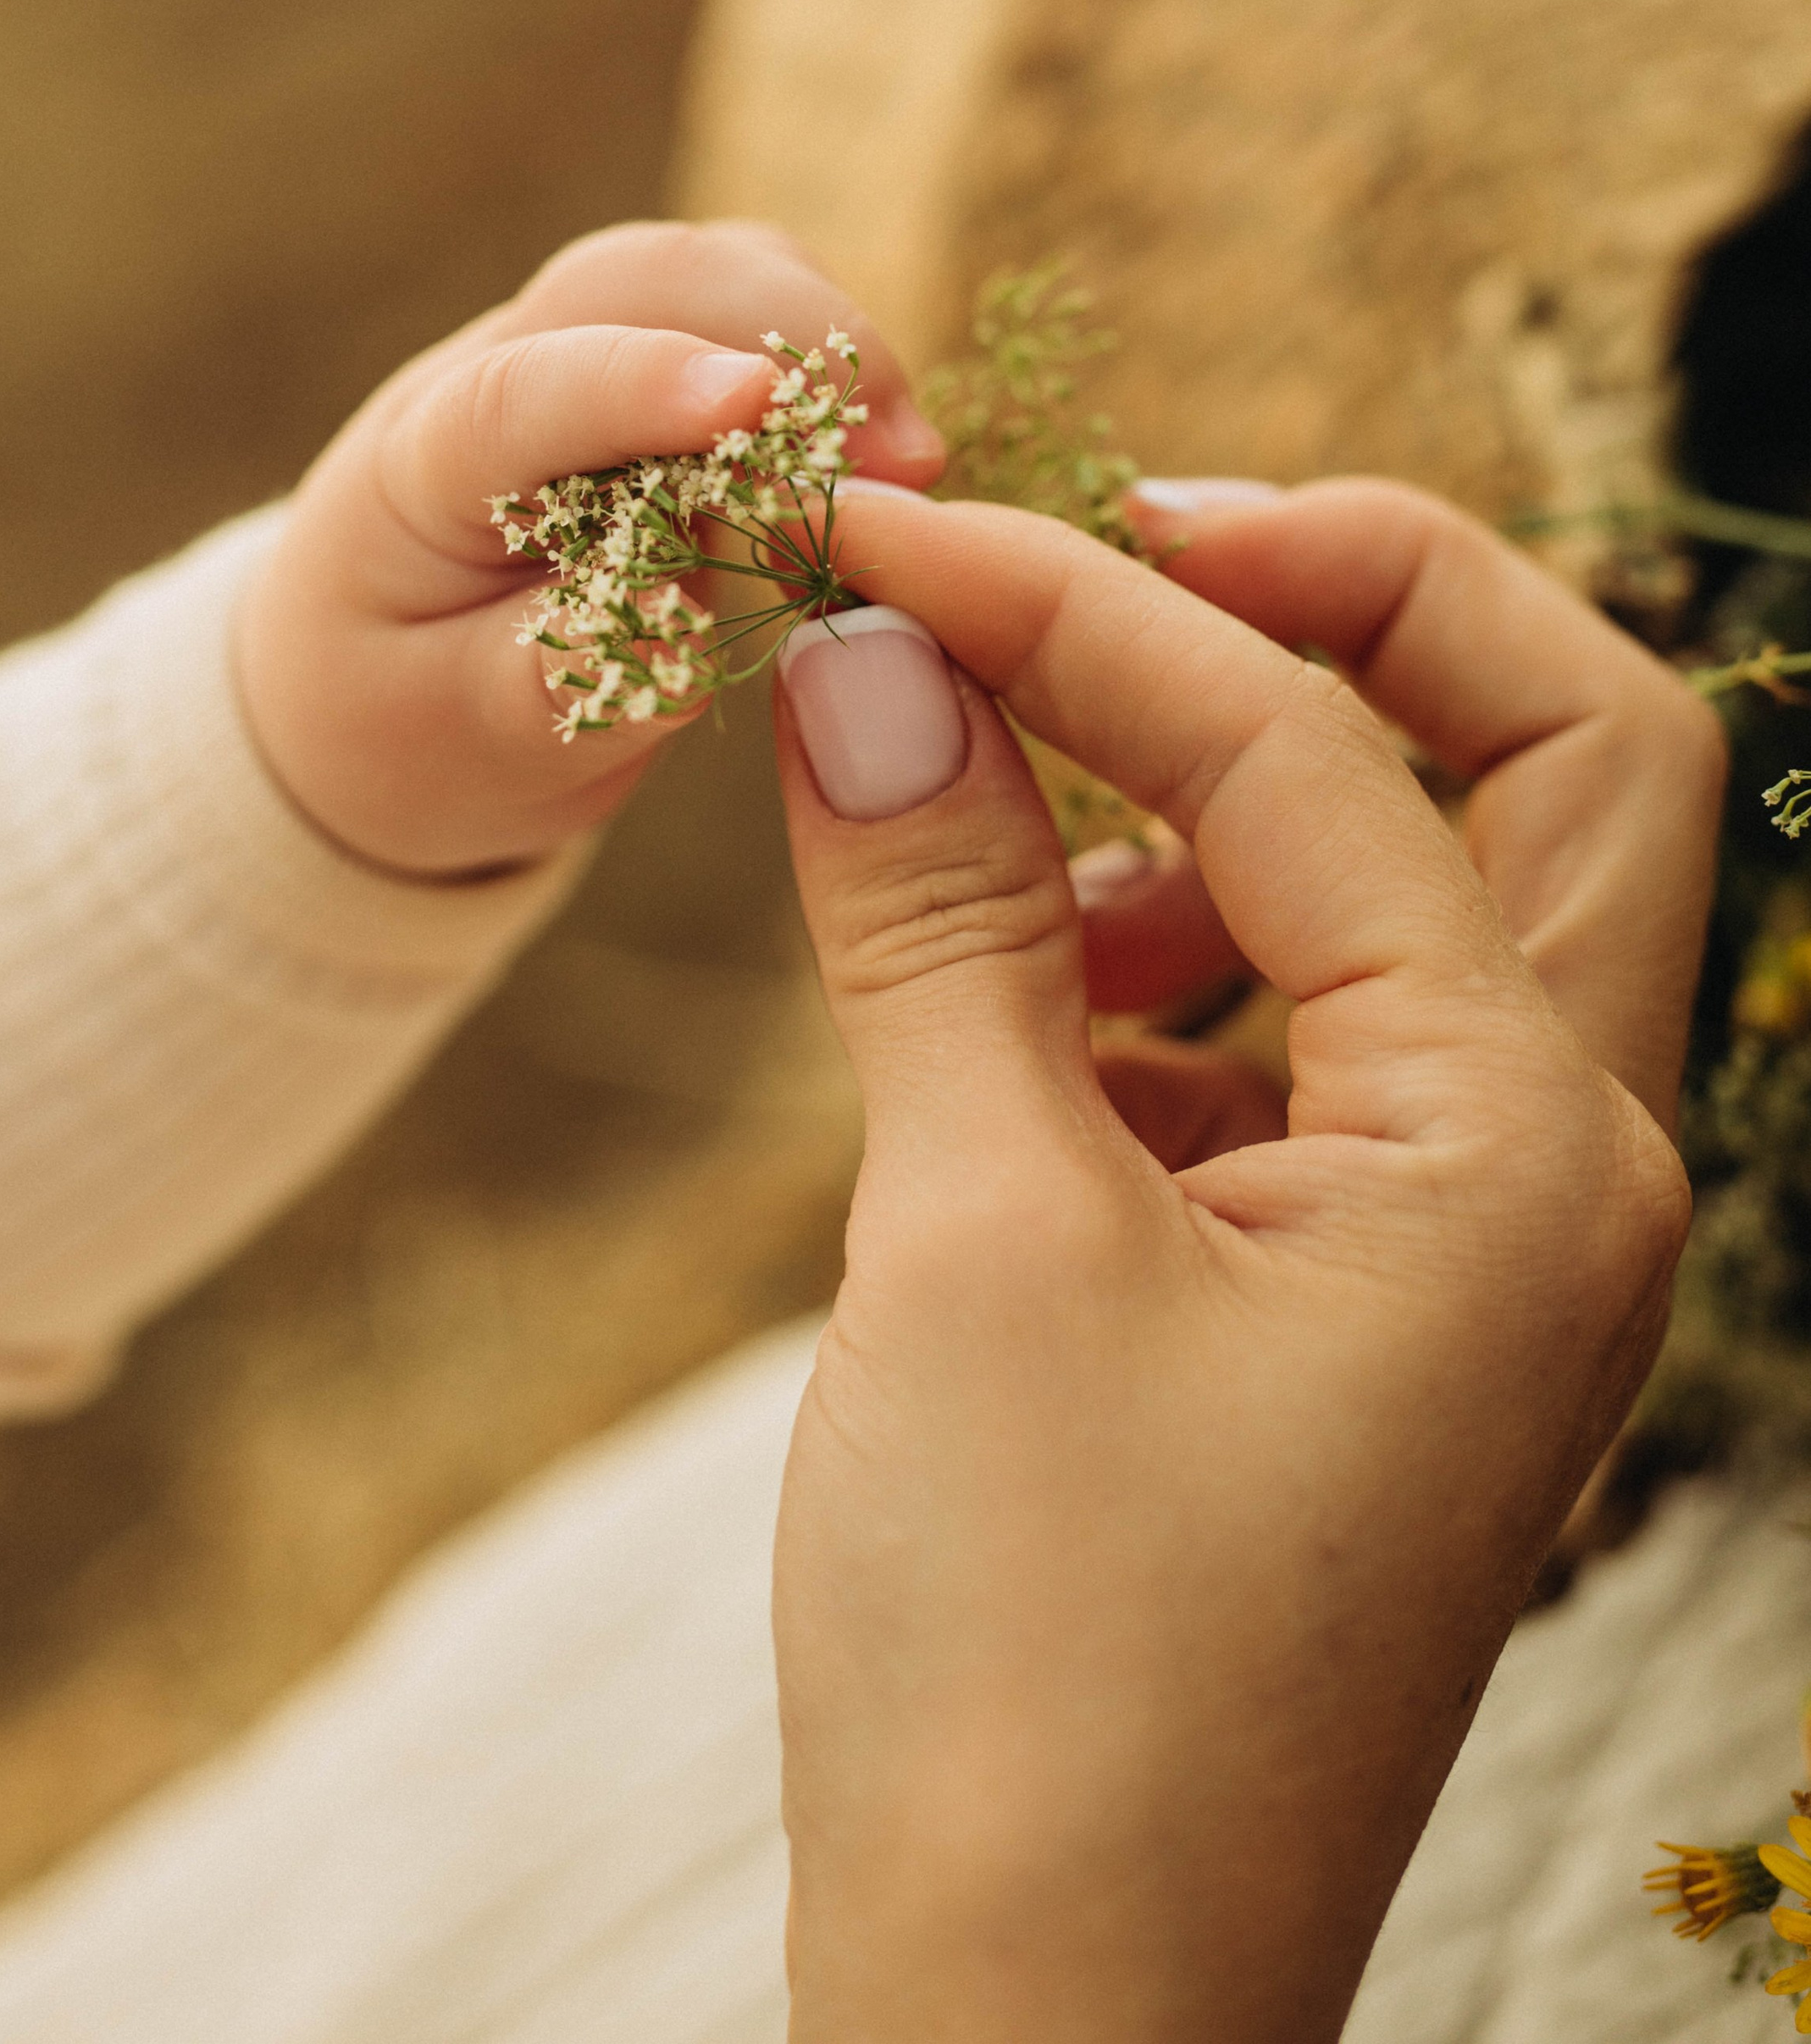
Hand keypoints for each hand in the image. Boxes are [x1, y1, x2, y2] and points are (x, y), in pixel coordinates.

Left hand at [233, 219, 943, 875]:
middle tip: (906, 464)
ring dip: (824, 341)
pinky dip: (831, 363)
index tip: (753, 398)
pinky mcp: (651, 368)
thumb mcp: (455, 744)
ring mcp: (576, 353)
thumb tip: (678, 631)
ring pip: (708, 274)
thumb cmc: (409, 723)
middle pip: (637, 281)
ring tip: (911, 466)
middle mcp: (495, 376)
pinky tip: (888, 459)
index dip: (638, 380)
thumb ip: (550, 683)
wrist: (375, 692)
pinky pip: (754, 314)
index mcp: (418, 470)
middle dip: (784, 335)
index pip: (521, 392)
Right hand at [768, 475, 1719, 2042]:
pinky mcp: (1376, 1302)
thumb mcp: (968, 1232)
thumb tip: (862, 645)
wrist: (1044, 2023)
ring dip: (1267, 775)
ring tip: (1027, 794)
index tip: (877, 534)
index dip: (1075, 606)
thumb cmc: (1033, 1670)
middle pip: (1566, 753)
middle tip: (1119, 540)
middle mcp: (1562, 1174)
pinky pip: (1338, 1032)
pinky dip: (1198, 942)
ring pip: (1466, 884)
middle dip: (1354, 605)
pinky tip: (1027, 982)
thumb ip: (938, 905)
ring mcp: (1485, 1244)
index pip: (1311, 752)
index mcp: (1522, 1148)